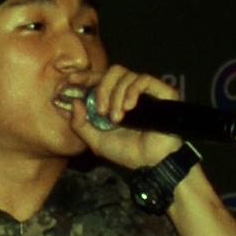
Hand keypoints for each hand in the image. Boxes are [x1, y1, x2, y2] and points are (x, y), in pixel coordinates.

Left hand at [59, 63, 184, 175]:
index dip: (86, 76)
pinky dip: (132, 91)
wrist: (150, 163)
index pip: (100, 78)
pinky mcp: (162, 92)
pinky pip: (144, 79)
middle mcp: (130, 92)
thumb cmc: (127, 153)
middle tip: (101, 111)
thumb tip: (74, 102)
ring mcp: (147, 91)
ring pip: (126, 76)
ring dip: (116, 96)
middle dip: (102, 89)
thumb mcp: (95, 141)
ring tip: (117, 118)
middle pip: (113, 72)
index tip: (72, 80)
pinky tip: (129, 107)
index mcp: (114, 99)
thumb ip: (80, 124)